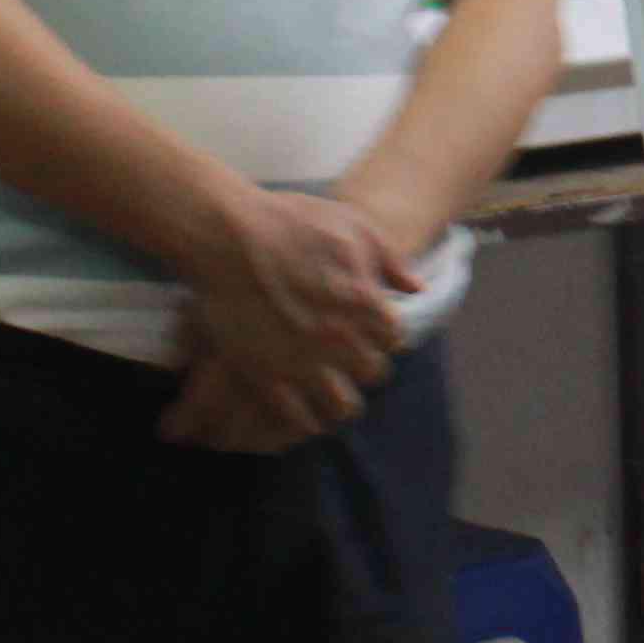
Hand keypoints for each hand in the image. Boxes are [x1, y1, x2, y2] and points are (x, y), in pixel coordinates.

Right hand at [161, 189, 409, 450]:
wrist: (229, 236)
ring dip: (342, 400)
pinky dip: (306, 420)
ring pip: (343, 405)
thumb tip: (414, 289)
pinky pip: (298, 418)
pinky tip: (304, 413)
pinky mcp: (266, 376)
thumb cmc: (292, 222)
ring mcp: (303, 362)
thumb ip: (390, 260)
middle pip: (373, 372)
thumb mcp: (355, 226)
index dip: (384, 333)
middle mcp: (340, 339)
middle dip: (366, 365)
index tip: (371, 331)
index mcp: (366, 304)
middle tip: (352, 360)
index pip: (394, 337)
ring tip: (333, 394)